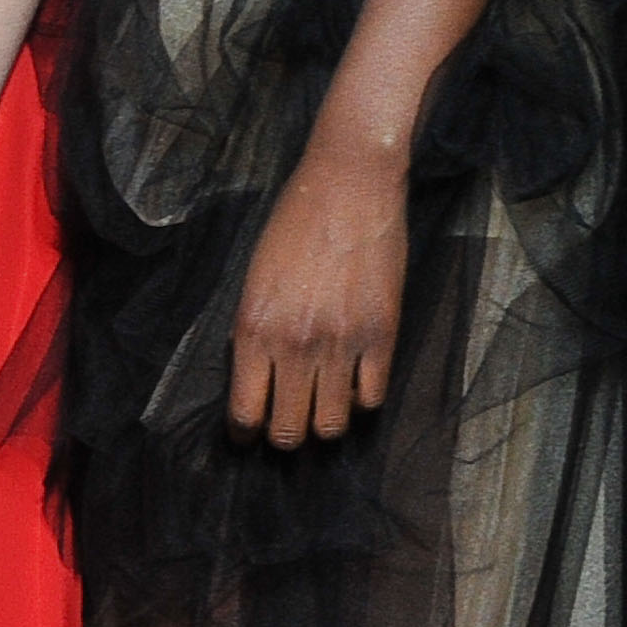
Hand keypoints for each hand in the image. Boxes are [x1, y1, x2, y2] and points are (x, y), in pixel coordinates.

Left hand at [224, 134, 406, 445]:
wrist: (346, 189)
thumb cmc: (291, 226)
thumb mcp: (253, 279)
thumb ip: (252, 331)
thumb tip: (254, 376)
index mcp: (252, 329)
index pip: (245, 411)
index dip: (245, 434)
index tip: (247, 436)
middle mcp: (294, 345)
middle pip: (289, 429)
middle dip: (284, 438)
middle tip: (285, 430)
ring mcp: (341, 344)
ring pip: (332, 424)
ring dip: (323, 425)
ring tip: (319, 413)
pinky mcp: (382, 336)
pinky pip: (372, 399)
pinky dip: (360, 402)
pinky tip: (353, 388)